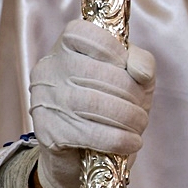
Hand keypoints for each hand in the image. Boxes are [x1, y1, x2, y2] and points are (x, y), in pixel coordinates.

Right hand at [28, 19, 155, 187]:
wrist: (80, 154)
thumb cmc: (109, 103)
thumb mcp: (131, 75)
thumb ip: (141, 61)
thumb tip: (140, 71)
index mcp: (66, 46)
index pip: (86, 34)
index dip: (114, 51)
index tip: (129, 71)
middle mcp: (49, 69)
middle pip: (98, 72)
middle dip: (130, 94)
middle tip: (141, 110)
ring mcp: (45, 100)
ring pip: (94, 103)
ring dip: (128, 118)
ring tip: (138, 125)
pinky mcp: (48, 132)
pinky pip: (90, 133)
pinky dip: (119, 139)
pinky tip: (131, 142)